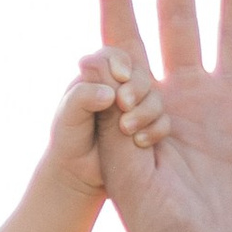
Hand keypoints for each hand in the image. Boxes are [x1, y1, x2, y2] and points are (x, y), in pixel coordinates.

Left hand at [48, 47, 167, 197]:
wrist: (79, 173)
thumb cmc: (69, 139)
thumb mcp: (67, 116)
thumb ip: (82, 97)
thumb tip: (109, 93)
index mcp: (98, 76)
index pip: (113, 57)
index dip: (119, 62)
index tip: (120, 76)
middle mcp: (120, 88)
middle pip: (139, 74)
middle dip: (136, 86)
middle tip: (124, 103)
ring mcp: (138, 107)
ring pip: (155, 97)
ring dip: (146, 110)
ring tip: (126, 128)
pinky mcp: (151, 126)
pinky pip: (164, 122)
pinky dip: (156, 129)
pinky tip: (139, 141)